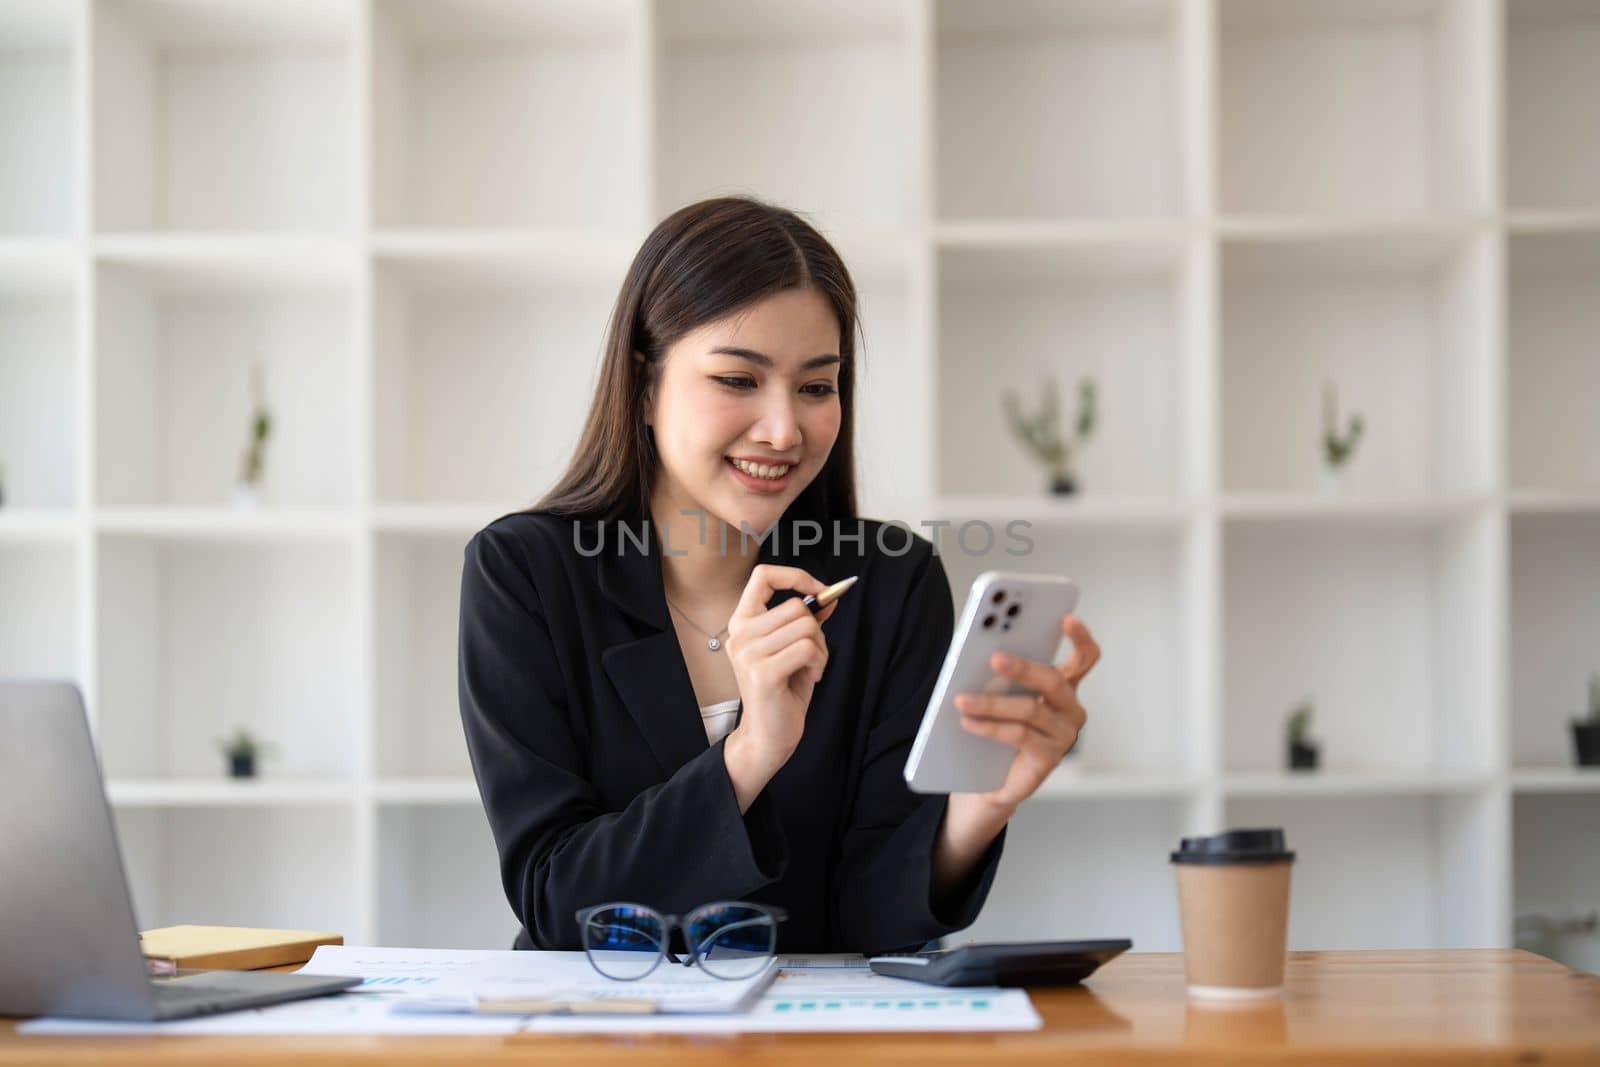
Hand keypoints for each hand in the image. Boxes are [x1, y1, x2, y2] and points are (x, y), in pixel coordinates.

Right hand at [723, 564, 838, 775]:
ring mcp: (748, 653)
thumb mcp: (795, 648)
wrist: (769, 735)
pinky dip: (819, 662)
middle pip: (796, 606)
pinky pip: (807, 648)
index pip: (763, 576)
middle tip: (813, 655)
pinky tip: (811, 677)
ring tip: (811, 668)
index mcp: (743, 622)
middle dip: (817, 629)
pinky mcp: (762, 672)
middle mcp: (740, 634)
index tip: (818, 590)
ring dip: (820, 648)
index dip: (795, 576)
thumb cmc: (783, 691)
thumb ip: (807, 621)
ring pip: (806, 626)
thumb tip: (829, 596)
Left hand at [953, 614, 1099, 811]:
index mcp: (1063, 687)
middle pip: (1053, 681)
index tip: (1067, 618)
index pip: (1084, 659)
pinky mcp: (1049, 759)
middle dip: (1023, 667)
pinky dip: (989, 727)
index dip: (1080, 638)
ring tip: (961, 699)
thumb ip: (1000, 675)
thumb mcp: (998, 695)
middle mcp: (1070, 710)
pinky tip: (968, 721)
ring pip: (1030, 710)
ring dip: (992, 703)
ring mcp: (1063, 735)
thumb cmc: (995, 729)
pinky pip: (1019, 736)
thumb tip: (980, 651)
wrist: (988, 779)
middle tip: (994, 657)